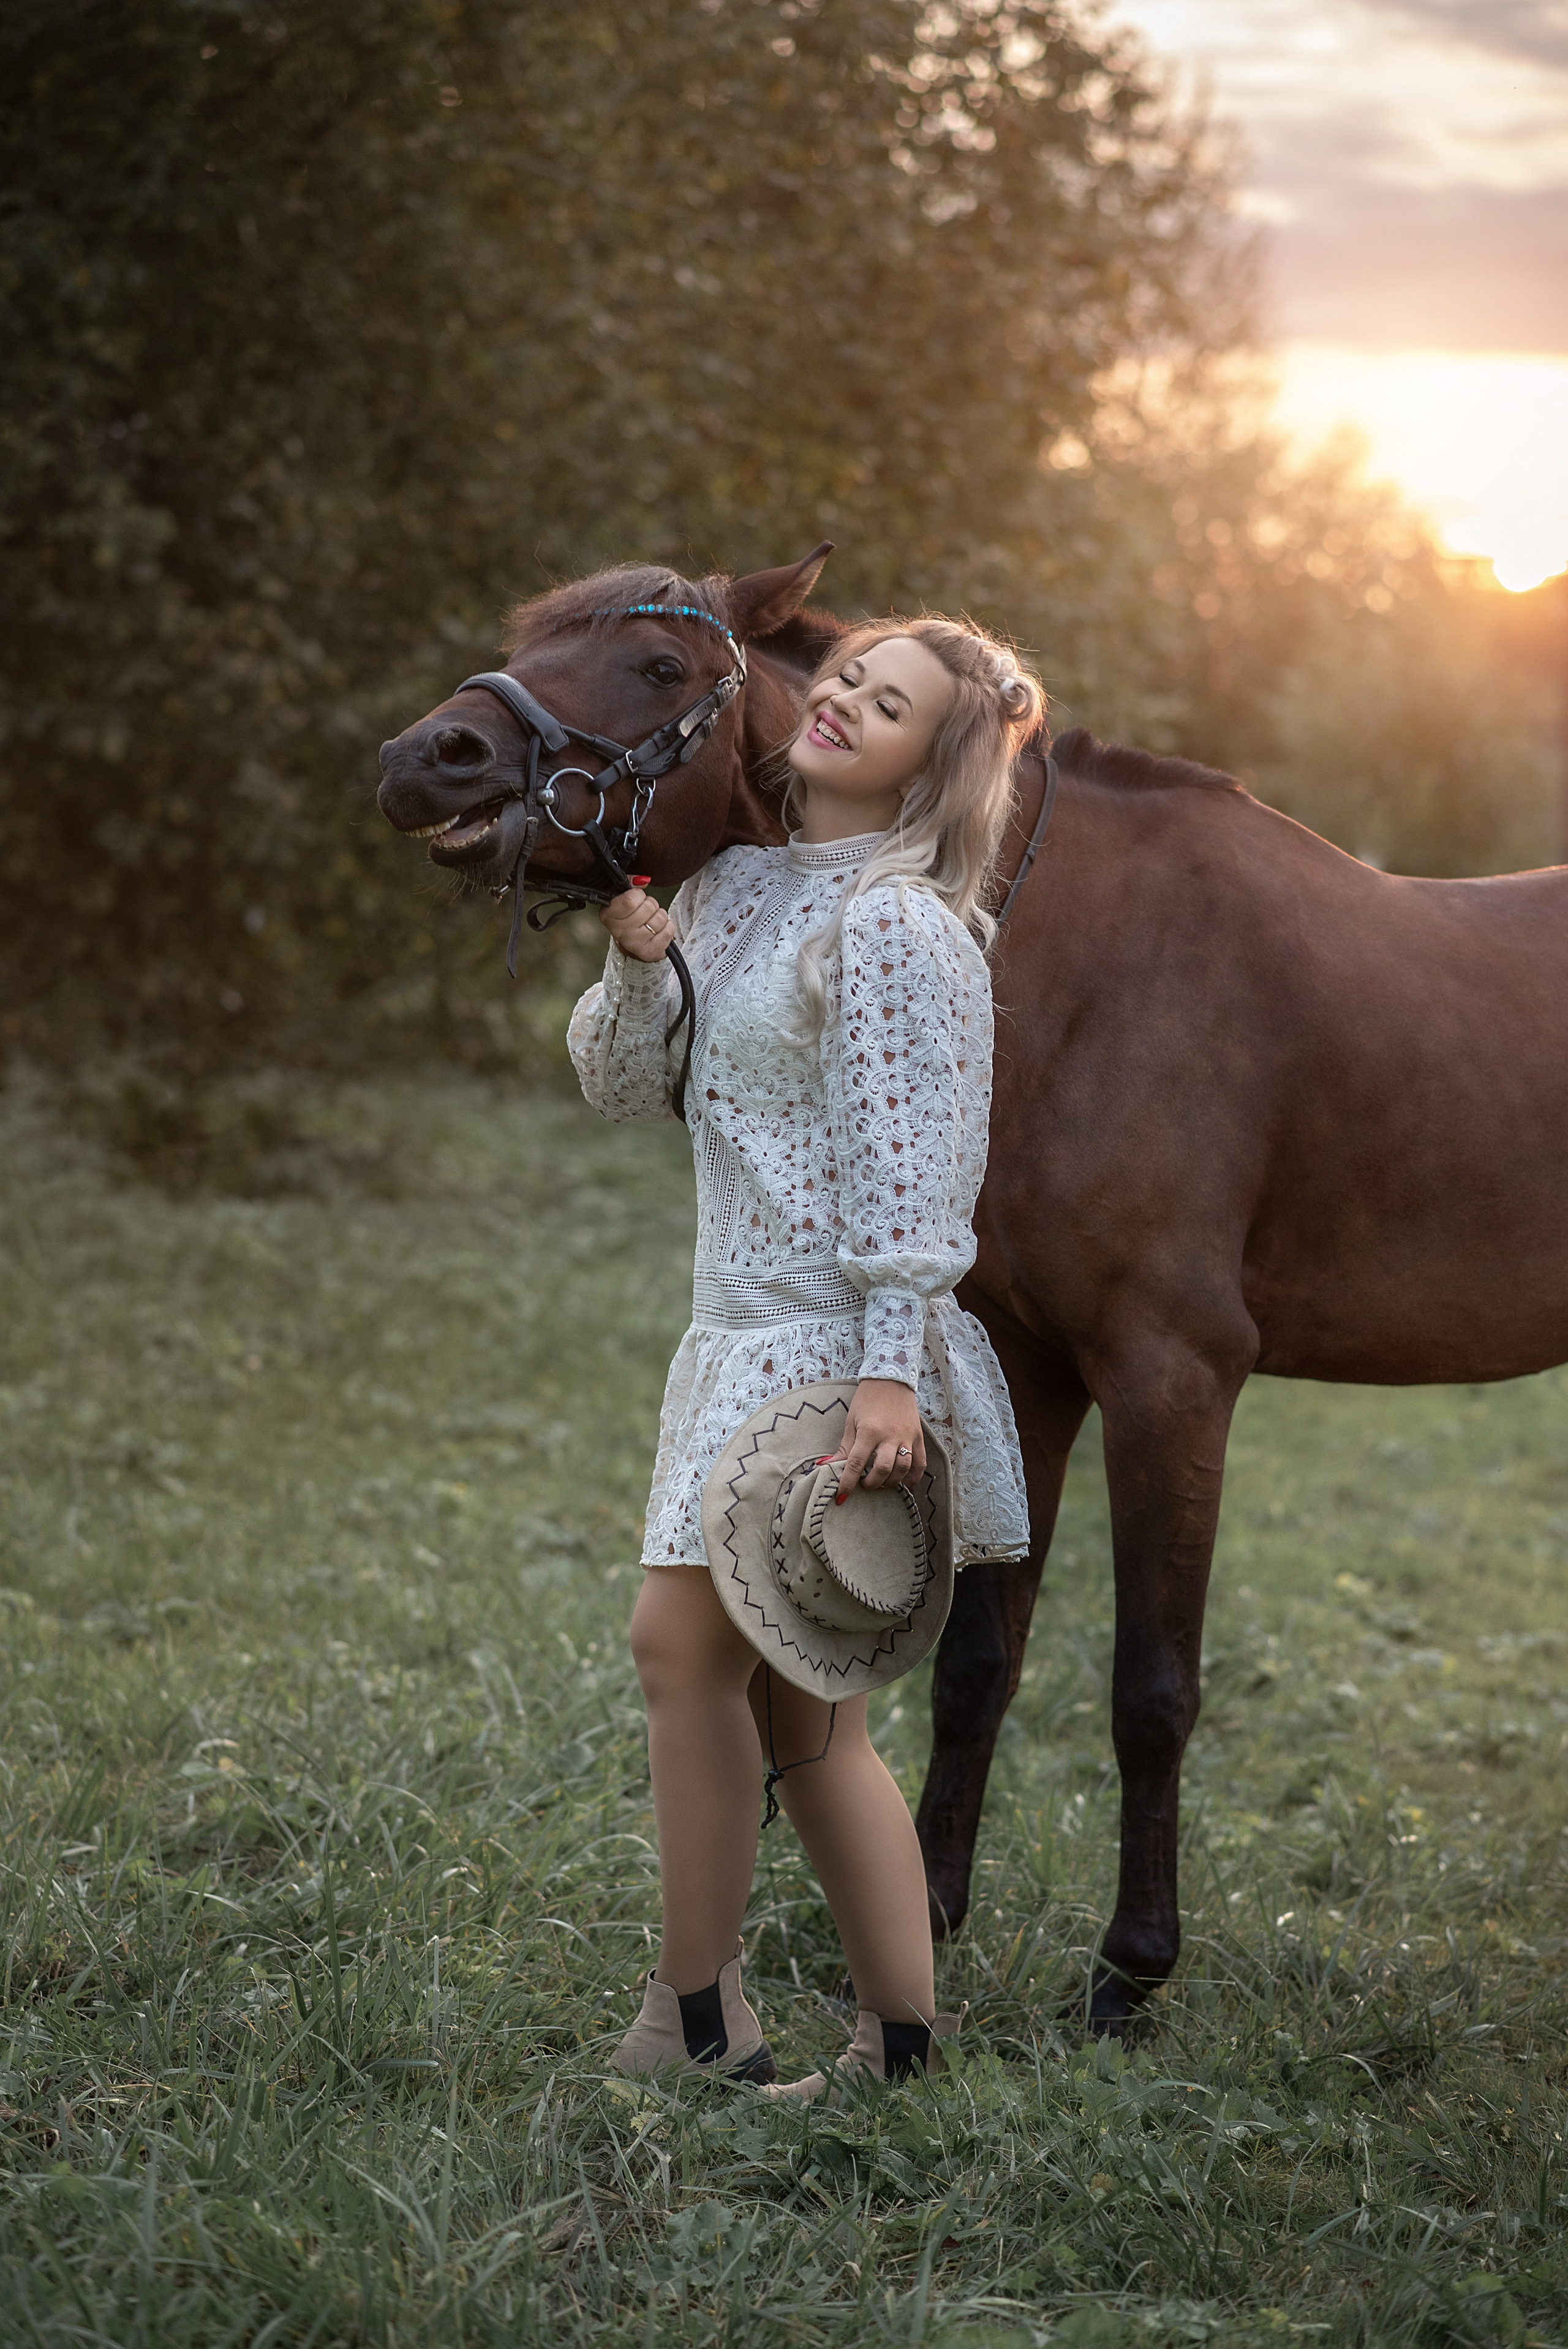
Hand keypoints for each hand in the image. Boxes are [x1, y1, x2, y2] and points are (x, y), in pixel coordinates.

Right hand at [602, 883, 673, 962]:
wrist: (635, 940)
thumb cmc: (630, 914)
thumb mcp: (624, 896)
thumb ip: (631, 883)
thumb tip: (643, 880)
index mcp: (608, 915)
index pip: (630, 900)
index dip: (638, 895)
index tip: (636, 899)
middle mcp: (618, 932)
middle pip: (649, 907)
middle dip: (651, 904)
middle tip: (645, 911)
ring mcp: (633, 944)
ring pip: (660, 918)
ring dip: (660, 915)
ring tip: (651, 920)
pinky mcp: (649, 952)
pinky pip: (669, 930)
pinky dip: (668, 926)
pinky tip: (658, 930)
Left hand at [832, 1377, 923, 1498]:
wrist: (891, 1379)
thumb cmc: (867, 1399)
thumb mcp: (851, 1421)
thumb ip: (844, 1448)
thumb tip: (826, 1466)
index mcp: (870, 1431)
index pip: (857, 1463)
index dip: (848, 1482)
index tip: (841, 1495)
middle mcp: (890, 1436)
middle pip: (882, 1469)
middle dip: (870, 1483)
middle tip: (863, 1484)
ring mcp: (907, 1437)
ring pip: (902, 1469)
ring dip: (890, 1482)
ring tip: (880, 1482)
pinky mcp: (918, 1437)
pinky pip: (920, 1463)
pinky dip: (913, 1477)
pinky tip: (904, 1483)